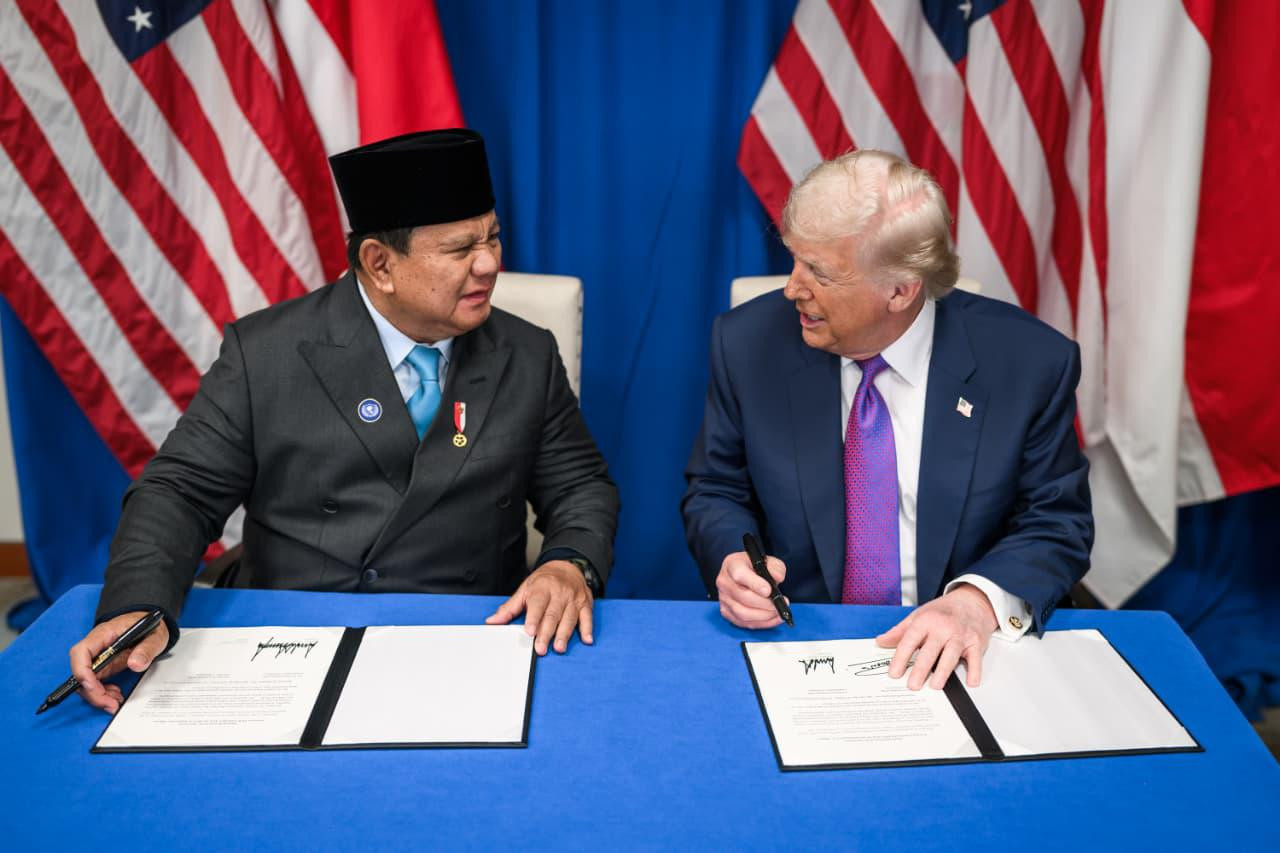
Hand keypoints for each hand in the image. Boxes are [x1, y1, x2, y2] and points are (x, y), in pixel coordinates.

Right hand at [68, 611, 169, 712]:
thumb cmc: (148, 626)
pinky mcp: (103, 665)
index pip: (81, 652)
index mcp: (104, 634)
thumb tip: (135, 664)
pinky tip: (115, 695)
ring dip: (97, 695)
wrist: (149, 623)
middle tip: (110, 704)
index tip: (93, 687)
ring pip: (86, 680)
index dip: (81, 671)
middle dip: (92, 691)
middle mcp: (96, 646)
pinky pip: (95, 682)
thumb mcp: (155, 636)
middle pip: (81, 671)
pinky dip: (102, 692)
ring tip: (115, 702)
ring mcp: (98, 657)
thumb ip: (146, 649)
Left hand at [485, 560, 592, 654]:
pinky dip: (587, 628)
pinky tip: (586, 639)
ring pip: (569, 618)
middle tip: (541, 648)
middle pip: (552, 615)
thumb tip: (492, 621)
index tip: (529, 631)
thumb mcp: (525, 589)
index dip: (533, 618)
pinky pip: (587, 617)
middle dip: (547, 632)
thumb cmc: (544, 581)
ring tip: (559, 648)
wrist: (567, 566)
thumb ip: (510, 608)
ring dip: (564, 634)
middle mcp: (559, 593)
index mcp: (542, 588)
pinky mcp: (585, 604)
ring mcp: (573, 599)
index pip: (537, 604)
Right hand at [715, 550, 787, 628]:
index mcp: (732, 564)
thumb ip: (775, 568)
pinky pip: (744, 623)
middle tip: (779, 604)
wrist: (746, 574)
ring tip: (778, 612)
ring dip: (764, 616)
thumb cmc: (755, 567)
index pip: (739, 575)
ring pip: (743, 613)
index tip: (769, 591)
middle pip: (743, 597)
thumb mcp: (769, 561)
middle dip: (765, 604)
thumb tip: (777, 578)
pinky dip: (761, 623)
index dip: (755, 584)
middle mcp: (724, 582)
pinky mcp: (726, 612)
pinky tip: (773, 618)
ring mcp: (723, 598)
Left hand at [875, 583, 996, 689]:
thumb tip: (881, 642)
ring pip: (951, 655)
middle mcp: (943, 627)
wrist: (971, 601)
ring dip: (943, 672)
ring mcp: (961, 635)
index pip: (910, 640)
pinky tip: (970, 682)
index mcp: (926, 620)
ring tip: (935, 686)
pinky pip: (976, 658)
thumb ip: (899, 631)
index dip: (900, 658)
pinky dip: (975, 671)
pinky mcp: (976, 642)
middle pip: (930, 650)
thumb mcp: (918, 616)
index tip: (893, 673)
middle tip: (912, 685)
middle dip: (921, 669)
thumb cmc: (943, 611)